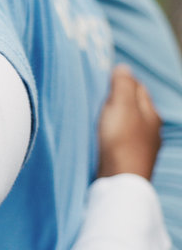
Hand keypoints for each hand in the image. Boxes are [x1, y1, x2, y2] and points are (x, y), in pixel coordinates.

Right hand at [96, 65, 160, 180]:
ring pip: (128, 124)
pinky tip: (103, 138)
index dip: (121, 81)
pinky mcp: (129, 159)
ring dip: (115, 118)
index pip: (138, 88)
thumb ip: (122, 85)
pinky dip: (113, 133)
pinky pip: (122, 139)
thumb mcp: (121, 107)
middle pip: (134, 106)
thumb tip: (123, 67)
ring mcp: (142, 146)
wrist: (120, 181)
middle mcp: (151, 130)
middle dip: (119, 99)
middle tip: (98, 97)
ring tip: (97, 117)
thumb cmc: (121, 141)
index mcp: (151, 114)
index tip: (103, 80)